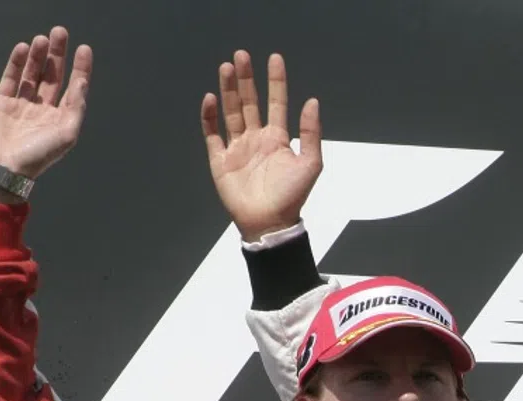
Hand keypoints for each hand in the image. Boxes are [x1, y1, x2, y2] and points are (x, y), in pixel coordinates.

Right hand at [0, 28, 91, 195]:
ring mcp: (22, 103)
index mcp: (61, 117)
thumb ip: (76, 106)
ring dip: (38, 56)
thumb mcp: (66, 133)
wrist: (3, 167)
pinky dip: (17, 63)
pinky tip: (24, 48)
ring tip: (42, 38)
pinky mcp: (2, 100)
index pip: (73, 87)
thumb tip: (82, 82)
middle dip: (57, 54)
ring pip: (32, 73)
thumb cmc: (38, 155)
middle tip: (60, 31)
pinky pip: (11, 77)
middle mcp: (43, 108)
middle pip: (52, 75)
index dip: (80, 68)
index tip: (84, 48)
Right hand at [202, 51, 321, 241]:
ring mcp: (237, 147)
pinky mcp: (220, 159)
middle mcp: (256, 138)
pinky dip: (210, 116)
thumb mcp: (310, 164)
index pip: (276, 103)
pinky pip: (212, 134)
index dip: (276, 81)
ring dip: (229, 90)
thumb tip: (313, 101)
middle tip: (242, 55)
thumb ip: (311, 133)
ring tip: (227, 67)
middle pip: (250, 102)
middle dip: (246, 78)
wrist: (269, 222)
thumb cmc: (292, 196)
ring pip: (231, 112)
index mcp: (278, 138)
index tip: (275, 58)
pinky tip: (211, 98)